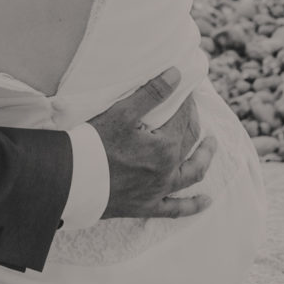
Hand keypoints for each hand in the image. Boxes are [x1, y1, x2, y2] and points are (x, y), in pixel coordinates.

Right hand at [88, 68, 215, 219]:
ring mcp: (159, 190)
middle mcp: (168, 170)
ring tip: (211, 146)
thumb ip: (153, 93)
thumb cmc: (95, 143)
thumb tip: (177, 74)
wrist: (72, 180)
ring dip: (204, 159)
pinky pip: (176, 209)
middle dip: (193, 121)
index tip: (185, 90)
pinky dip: (193, 206)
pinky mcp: (147, 206)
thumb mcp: (123, 112)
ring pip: (191, 174)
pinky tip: (206, 202)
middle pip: (189, 142)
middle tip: (193, 109)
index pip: (182, 118)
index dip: (185, 102)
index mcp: (165, 146)